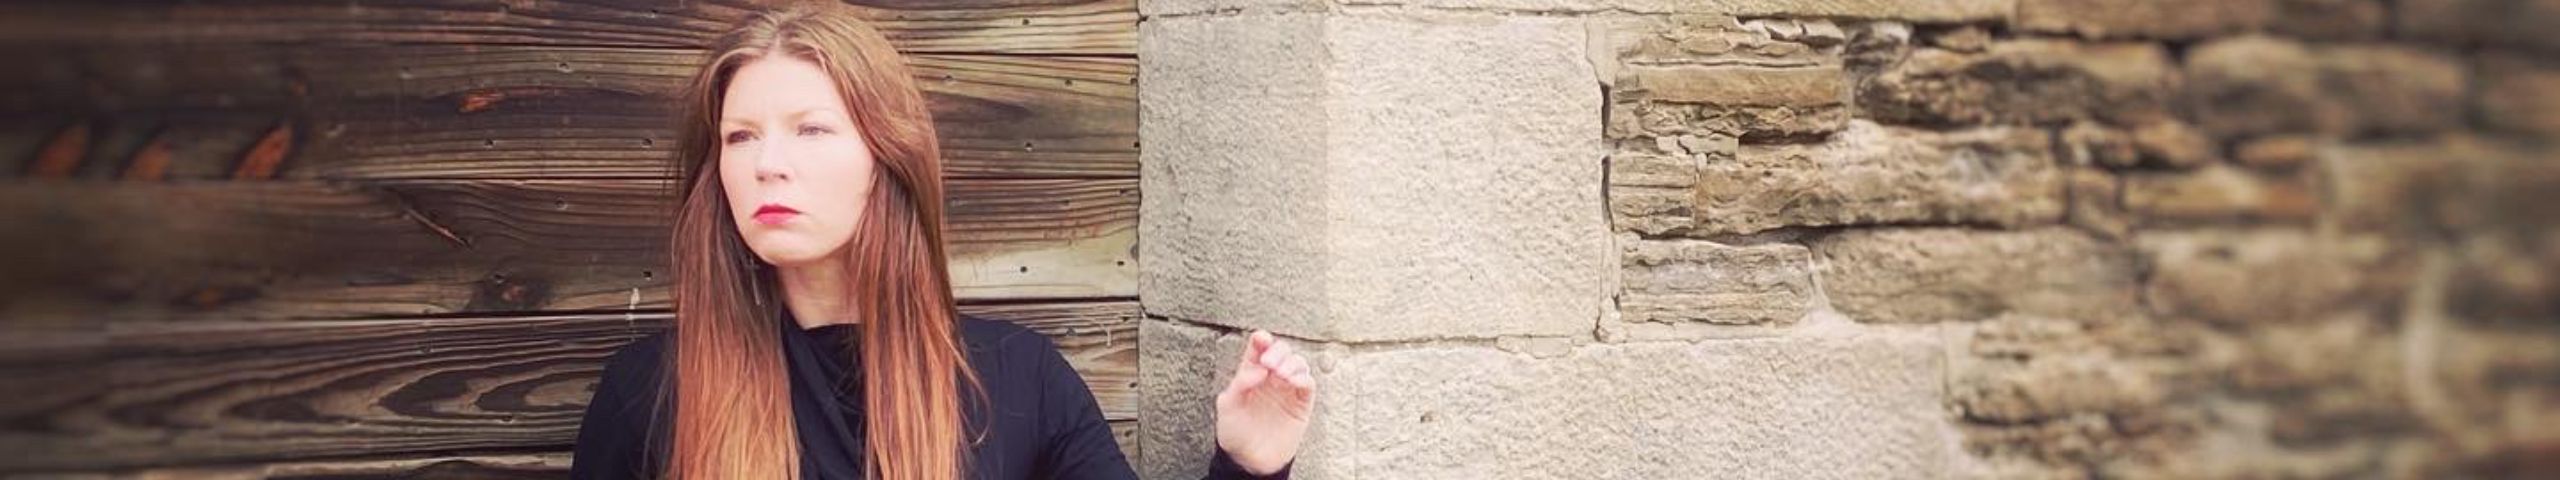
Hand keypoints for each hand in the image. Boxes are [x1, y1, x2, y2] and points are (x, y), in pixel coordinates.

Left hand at [1213, 330, 1314, 474]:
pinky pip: (1308, 384)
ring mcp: (1287, 390)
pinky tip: (1293, 381)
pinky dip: (1304, 378)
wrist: (1250, 460)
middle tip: (1269, 363)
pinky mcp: (1301, 403)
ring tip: (1281, 374)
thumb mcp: (1227, 407)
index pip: (1258, 349)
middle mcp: (1271, 378)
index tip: (1261, 339)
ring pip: (1297, 363)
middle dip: (1277, 351)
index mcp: (1250, 374)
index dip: (1261, 340)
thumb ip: (1240, 384)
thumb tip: (1258, 368)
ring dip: (1291, 363)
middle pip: (1281, 351)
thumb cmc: (1235, 433)